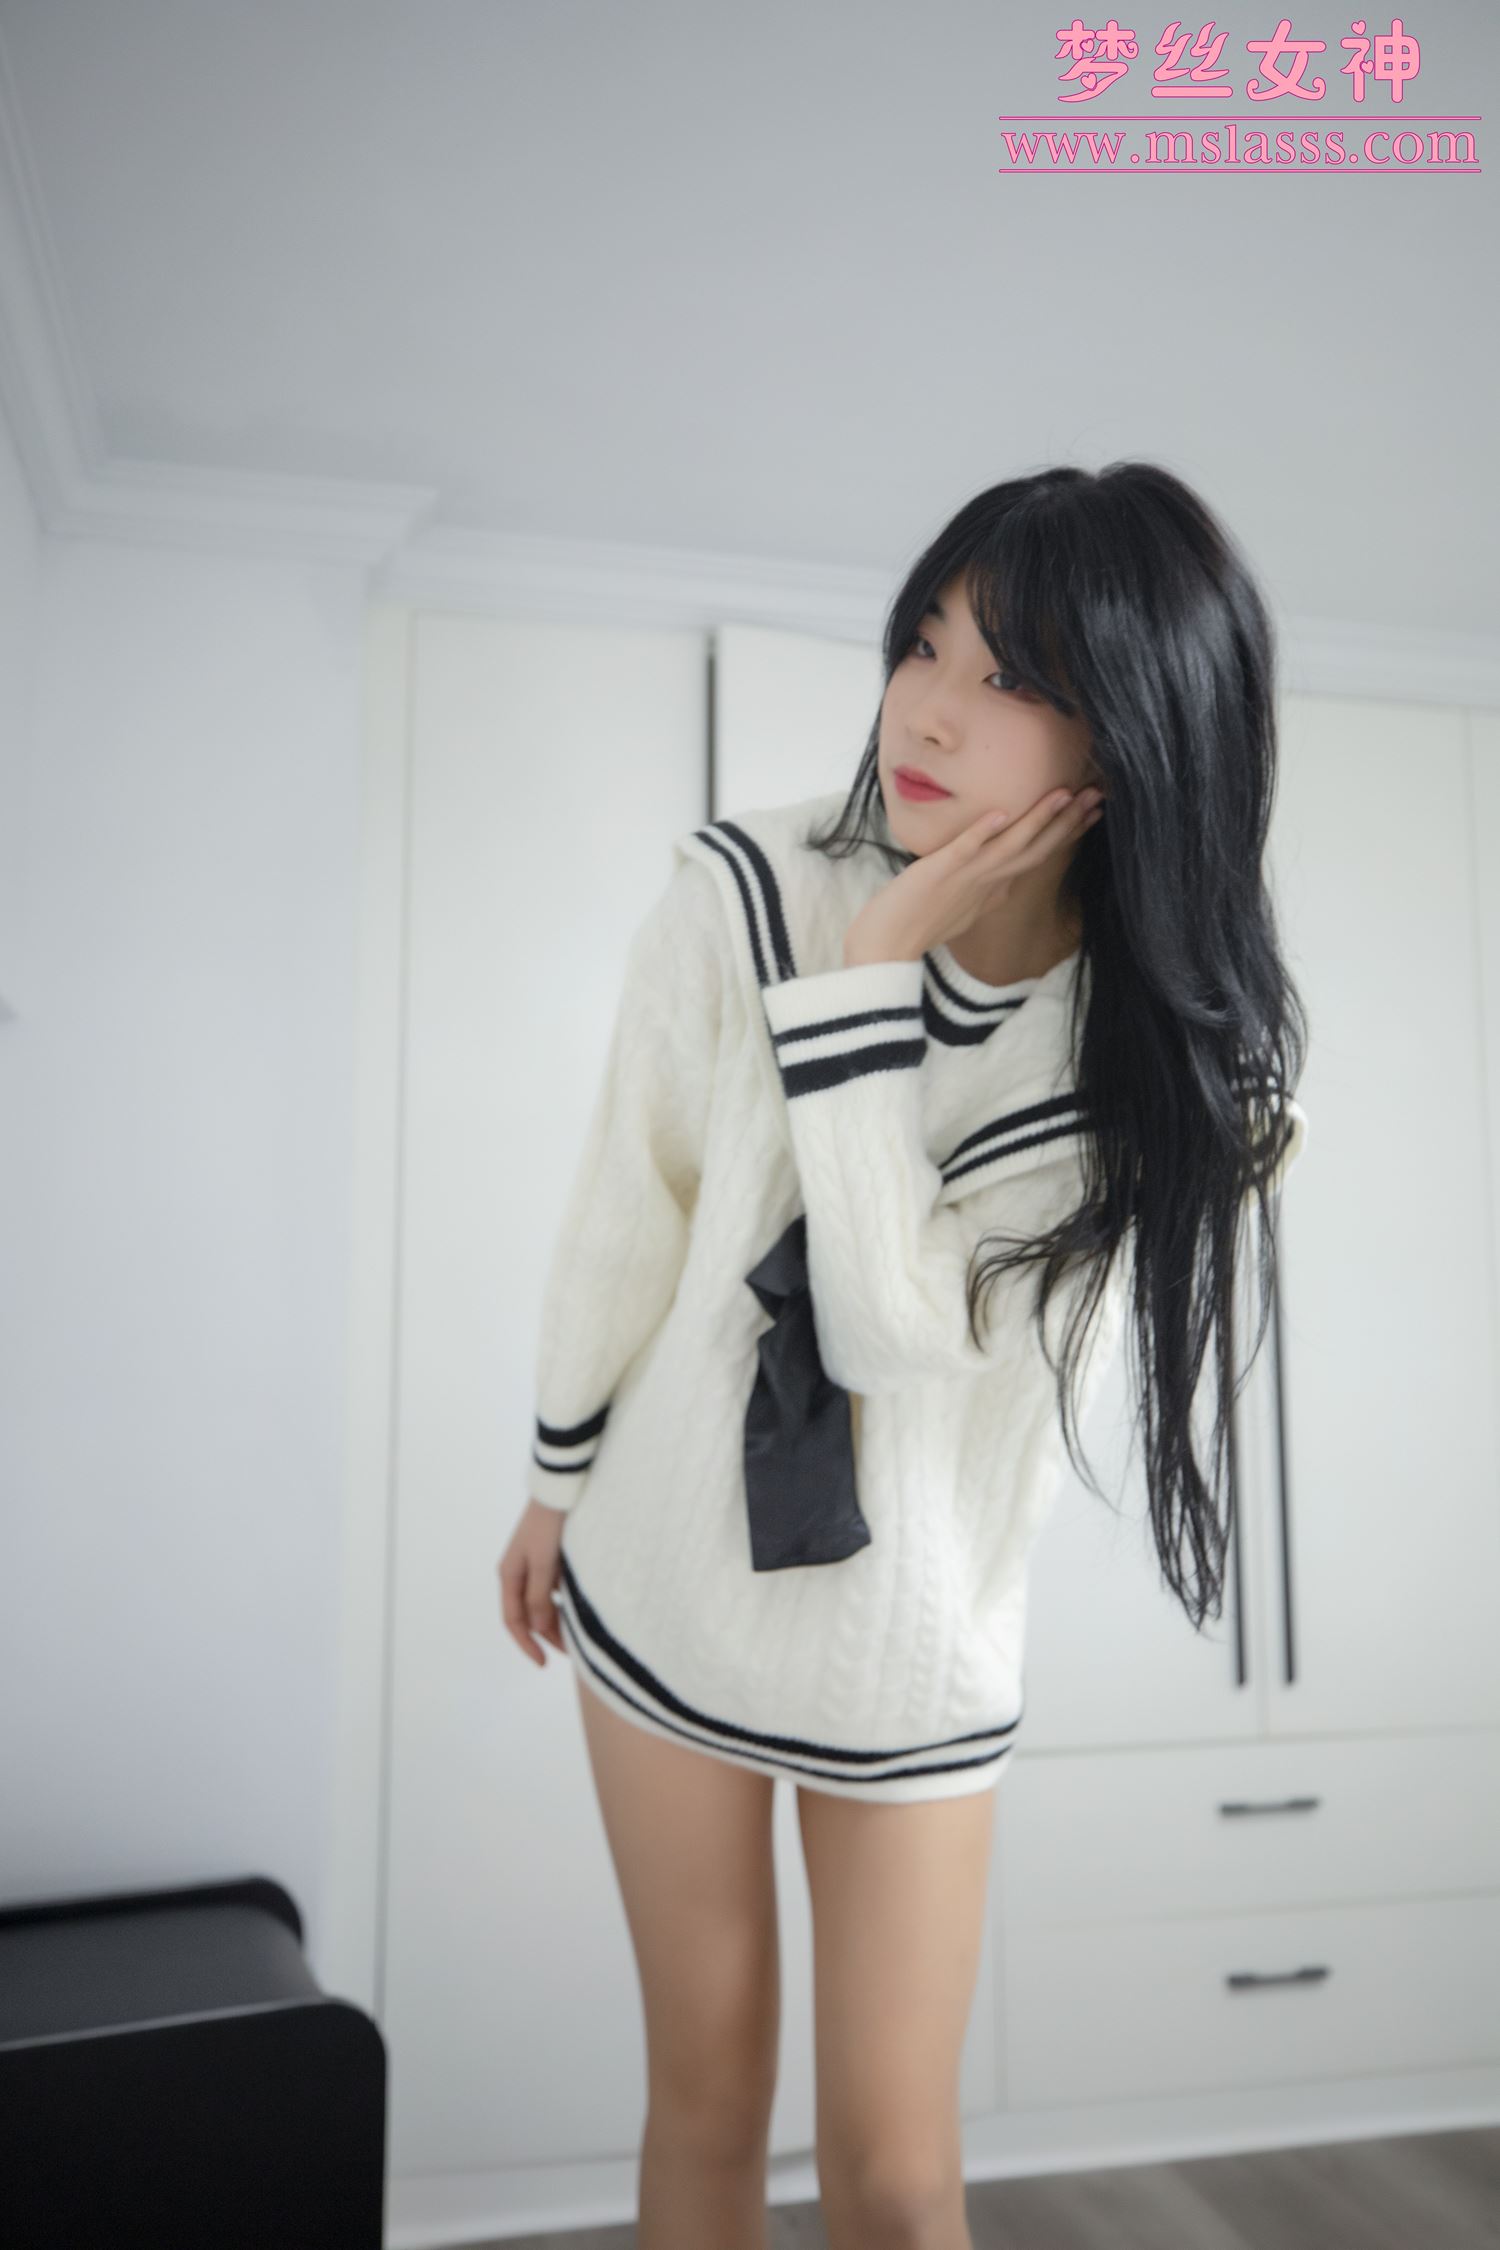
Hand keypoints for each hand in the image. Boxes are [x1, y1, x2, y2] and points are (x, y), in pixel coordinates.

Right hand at [497, 1498, 568, 1665]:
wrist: (562, 1488)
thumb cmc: (550, 1525)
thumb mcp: (544, 1563)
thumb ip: (539, 1597)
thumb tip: (537, 1629)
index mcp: (509, 1574)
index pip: (513, 1620)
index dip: (526, 1644)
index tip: (544, 1663)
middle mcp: (518, 1572)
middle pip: (529, 1614)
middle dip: (547, 1636)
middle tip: (572, 1653)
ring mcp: (534, 1566)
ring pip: (542, 1604)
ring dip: (557, 1621)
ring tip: (579, 1637)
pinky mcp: (550, 1559)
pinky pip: (553, 1590)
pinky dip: (563, 1604)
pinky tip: (579, 1612)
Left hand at [844, 784, 1103, 966]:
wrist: (886, 949)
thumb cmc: (918, 925)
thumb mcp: (962, 905)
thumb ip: (984, 889)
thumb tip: (1002, 882)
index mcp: (994, 888)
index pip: (1038, 855)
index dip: (1068, 832)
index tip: (1094, 811)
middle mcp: (987, 882)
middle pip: (1036, 848)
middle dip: (1069, 821)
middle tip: (1098, 794)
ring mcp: (966, 878)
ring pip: (1011, 846)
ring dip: (1038, 820)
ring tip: (1063, 794)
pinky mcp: (940, 873)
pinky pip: (965, 849)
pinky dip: (983, 832)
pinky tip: (1002, 813)